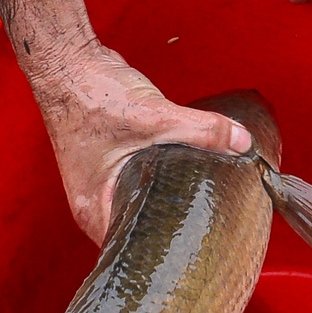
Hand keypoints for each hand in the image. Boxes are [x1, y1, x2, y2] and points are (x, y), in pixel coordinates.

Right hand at [30, 42, 251, 244]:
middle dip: (173, 226)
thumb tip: (242, 144)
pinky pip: (139, 183)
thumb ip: (203, 131)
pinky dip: (161, 181)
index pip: (134, 249)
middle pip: (140, 230)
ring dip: (168, 201)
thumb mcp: (154, 117)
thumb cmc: (90, 95)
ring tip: (203, 205)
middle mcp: (94, 205)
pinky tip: (186, 176)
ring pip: (140, 205)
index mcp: (94, 210)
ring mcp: (99, 186)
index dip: (167, 249)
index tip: (199, 245)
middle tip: (209, 227)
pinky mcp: (109, 165)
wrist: (68, 63)